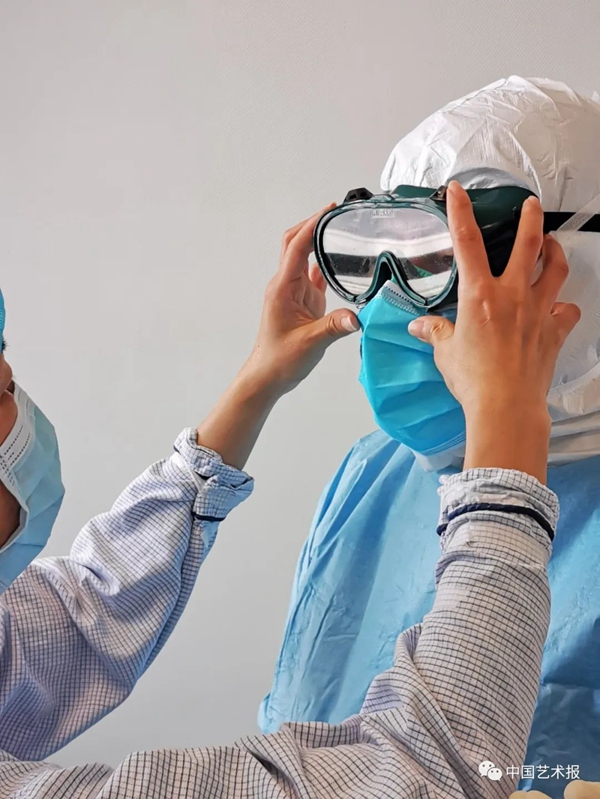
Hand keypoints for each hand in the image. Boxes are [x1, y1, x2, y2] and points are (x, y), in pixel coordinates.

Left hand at [242, 205, 359, 398]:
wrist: (267, 376)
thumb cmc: (280, 360)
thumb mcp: (310, 343)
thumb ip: (334, 327)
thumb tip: (358, 317)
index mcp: (283, 288)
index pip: (296, 247)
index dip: (312, 225)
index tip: (330, 210)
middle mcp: (286, 285)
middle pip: (295, 243)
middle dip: (313, 225)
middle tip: (337, 213)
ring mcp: (294, 292)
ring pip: (304, 257)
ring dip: (318, 241)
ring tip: (343, 230)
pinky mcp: (302, 301)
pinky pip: (313, 275)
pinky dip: (325, 263)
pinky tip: (341, 259)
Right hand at [408, 182, 580, 481]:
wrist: (506, 406)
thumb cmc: (473, 380)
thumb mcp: (446, 353)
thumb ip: (435, 333)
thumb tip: (419, 326)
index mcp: (479, 295)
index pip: (467, 242)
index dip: (460, 212)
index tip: (458, 191)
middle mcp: (512, 295)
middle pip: (529, 243)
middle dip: (531, 217)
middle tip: (532, 204)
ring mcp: (537, 311)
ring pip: (556, 269)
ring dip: (556, 251)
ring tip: (553, 243)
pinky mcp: (554, 331)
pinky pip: (567, 310)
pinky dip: (564, 306)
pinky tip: (559, 306)